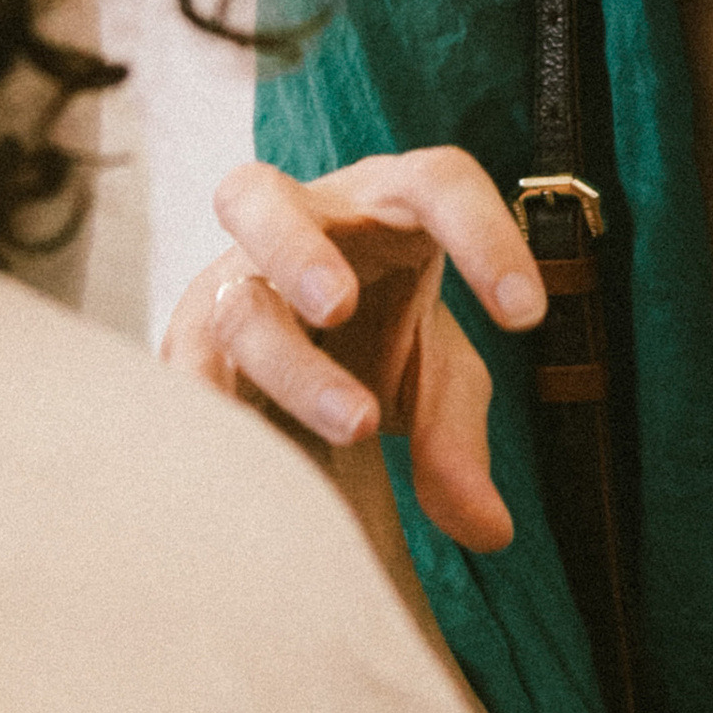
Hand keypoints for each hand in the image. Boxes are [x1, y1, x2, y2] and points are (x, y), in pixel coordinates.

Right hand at [161, 153, 544, 552]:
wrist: (301, 346)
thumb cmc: (379, 334)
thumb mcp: (432, 376)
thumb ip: (457, 438)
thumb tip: (489, 530)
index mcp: (381, 204)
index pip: (435, 183)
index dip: (483, 234)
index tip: (529, 318)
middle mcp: (291, 228)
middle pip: (261, 196)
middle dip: (295, 249)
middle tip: (337, 306)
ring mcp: (228, 284)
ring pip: (233, 303)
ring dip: (290, 364)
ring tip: (358, 426)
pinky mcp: (187, 348)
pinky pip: (183, 378)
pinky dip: (226, 418)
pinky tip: (277, 465)